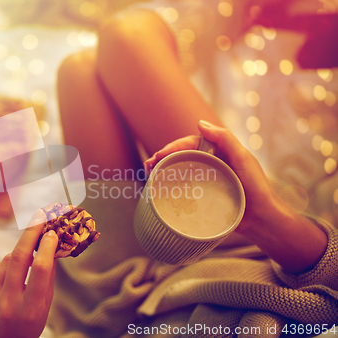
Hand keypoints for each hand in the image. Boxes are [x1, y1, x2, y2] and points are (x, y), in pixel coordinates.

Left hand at [0, 209, 57, 337]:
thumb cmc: (30, 321)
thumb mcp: (45, 305)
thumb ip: (47, 277)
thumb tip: (49, 243)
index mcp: (31, 309)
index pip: (41, 270)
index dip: (47, 247)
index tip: (52, 232)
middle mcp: (8, 304)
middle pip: (19, 258)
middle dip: (31, 233)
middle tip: (39, 216)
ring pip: (7, 260)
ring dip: (18, 257)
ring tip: (23, 270)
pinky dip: (3, 267)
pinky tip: (7, 280)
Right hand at [145, 120, 326, 272]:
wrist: (263, 221)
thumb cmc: (257, 188)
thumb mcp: (243, 159)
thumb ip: (224, 139)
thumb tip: (199, 123)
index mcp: (219, 152)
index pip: (190, 144)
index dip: (172, 148)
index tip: (158, 156)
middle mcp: (211, 164)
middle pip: (182, 156)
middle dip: (162, 158)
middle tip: (148, 166)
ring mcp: (207, 181)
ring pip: (181, 171)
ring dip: (163, 170)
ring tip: (149, 175)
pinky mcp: (205, 197)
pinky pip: (185, 188)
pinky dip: (171, 186)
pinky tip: (161, 189)